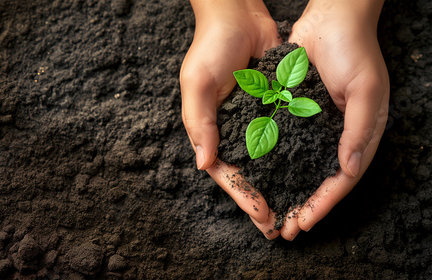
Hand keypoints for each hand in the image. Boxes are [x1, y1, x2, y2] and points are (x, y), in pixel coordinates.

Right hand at [180, 0, 280, 237]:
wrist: (237, 14)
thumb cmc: (210, 47)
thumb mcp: (197, 84)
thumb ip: (199, 124)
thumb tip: (205, 164)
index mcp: (210, 130)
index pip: (226, 172)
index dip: (243, 196)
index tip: (261, 215)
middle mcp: (232, 130)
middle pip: (248, 173)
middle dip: (261, 201)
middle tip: (278, 227)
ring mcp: (254, 120)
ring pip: (268, 161)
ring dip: (280, 184)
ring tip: (294, 207)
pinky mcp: (274, 107)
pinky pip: (284, 136)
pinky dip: (293, 155)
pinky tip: (307, 171)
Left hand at [280, 0, 388, 237]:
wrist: (330, 18)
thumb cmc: (354, 51)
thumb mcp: (365, 90)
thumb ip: (359, 131)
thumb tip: (348, 170)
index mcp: (359, 134)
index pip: (342, 180)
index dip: (324, 203)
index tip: (304, 223)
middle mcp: (337, 135)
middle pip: (319, 180)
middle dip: (304, 206)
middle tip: (284, 230)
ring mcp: (315, 126)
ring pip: (300, 167)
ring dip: (287, 190)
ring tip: (272, 213)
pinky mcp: (295, 113)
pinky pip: (285, 144)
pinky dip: (276, 163)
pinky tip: (262, 177)